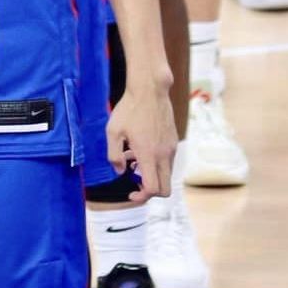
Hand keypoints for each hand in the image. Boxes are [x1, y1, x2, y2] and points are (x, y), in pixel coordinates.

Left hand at [105, 79, 176, 201]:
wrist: (150, 89)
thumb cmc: (129, 109)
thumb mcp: (113, 131)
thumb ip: (114, 155)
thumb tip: (120, 172)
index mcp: (149, 155)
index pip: (153, 189)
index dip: (141, 197)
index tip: (130, 193)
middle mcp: (164, 154)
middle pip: (165, 189)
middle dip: (150, 193)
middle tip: (135, 185)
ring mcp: (171, 148)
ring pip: (167, 175)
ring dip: (152, 176)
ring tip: (133, 161)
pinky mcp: (173, 141)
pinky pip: (168, 162)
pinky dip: (156, 164)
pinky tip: (140, 150)